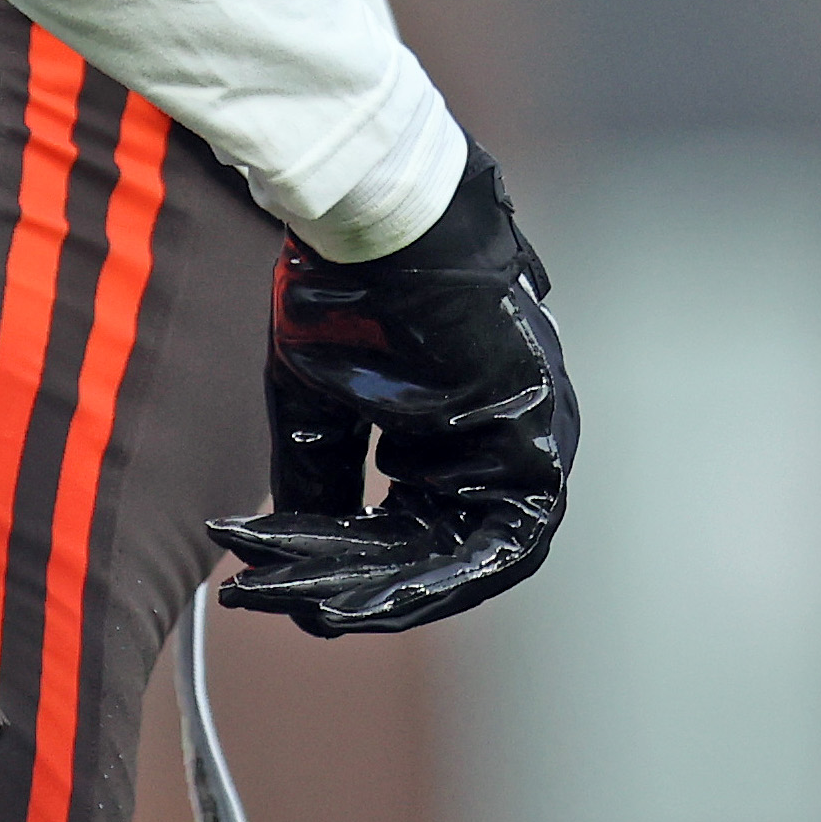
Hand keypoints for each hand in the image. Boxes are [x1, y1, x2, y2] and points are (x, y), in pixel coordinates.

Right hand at [207, 142, 575, 638]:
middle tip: (282, 601)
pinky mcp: (543, 449)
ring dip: (382, 590)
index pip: (407, 529)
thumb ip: (321, 484)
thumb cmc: (349, 290)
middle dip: (349, 584)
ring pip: (458, 559)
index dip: (339, 565)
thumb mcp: (321, 403)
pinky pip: (493, 547)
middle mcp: (502, 446)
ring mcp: (530, 448)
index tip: (277, 587)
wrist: (384, 218)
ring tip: (310, 604)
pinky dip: (429, 580)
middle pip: (429, 551)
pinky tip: (360, 593)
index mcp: (458, 429)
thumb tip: (297, 567)